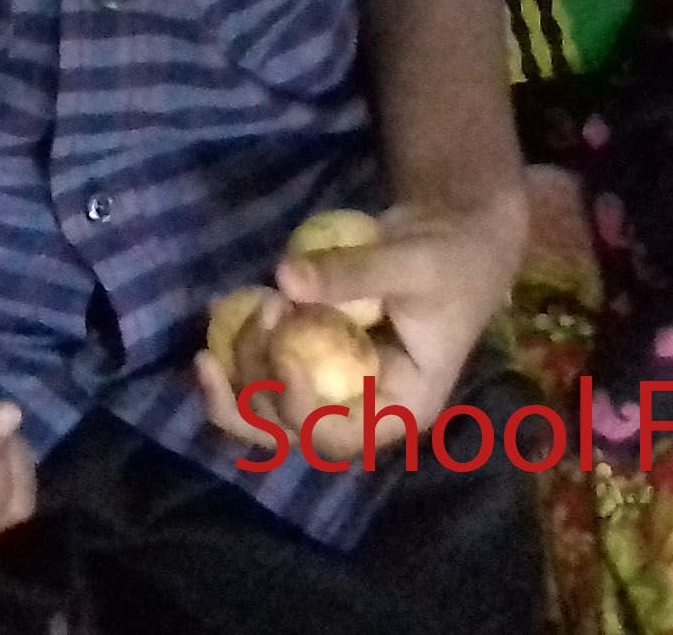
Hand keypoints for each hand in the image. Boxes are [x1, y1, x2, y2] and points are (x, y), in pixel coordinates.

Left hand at [206, 192, 526, 463]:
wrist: (451, 235)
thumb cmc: (451, 258)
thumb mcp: (413, 263)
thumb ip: (353, 272)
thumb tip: (283, 277)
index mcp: (400, 406)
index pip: (337, 437)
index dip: (298, 408)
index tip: (284, 347)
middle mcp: (361, 407)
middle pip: (288, 431)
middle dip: (256, 382)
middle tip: (263, 310)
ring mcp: (332, 383)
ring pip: (264, 408)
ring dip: (238, 367)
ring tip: (242, 306)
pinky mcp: (310, 354)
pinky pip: (260, 369)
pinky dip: (235, 347)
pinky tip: (222, 310)